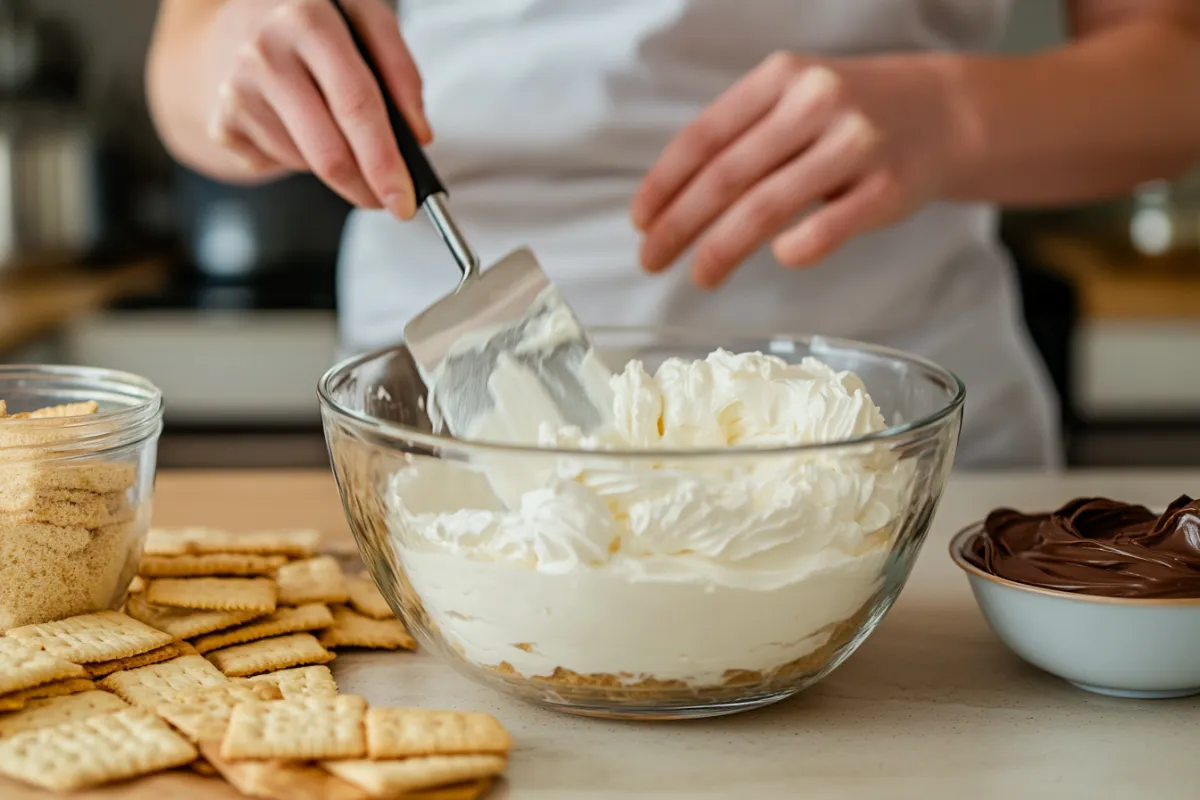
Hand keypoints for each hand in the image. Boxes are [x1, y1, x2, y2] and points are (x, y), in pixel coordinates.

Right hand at [203, 0, 429, 216]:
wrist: (238, 23)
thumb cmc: (313, 24)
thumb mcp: (363, 18)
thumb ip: (399, 69)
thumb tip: (418, 136)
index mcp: (307, 19)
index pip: (356, 104)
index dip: (384, 161)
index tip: (404, 199)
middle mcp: (264, 53)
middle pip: (328, 152)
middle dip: (365, 188)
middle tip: (388, 200)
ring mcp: (235, 90)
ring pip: (306, 163)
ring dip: (333, 163)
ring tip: (331, 126)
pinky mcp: (221, 123)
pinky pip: (279, 165)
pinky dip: (299, 158)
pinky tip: (296, 126)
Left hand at [631, 52, 965, 287]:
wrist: (942, 113)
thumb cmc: (848, 115)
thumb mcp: (792, 99)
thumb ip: (741, 136)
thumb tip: (672, 199)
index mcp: (780, 77)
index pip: (704, 137)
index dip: (664, 183)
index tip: (640, 221)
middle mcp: (815, 102)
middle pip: (727, 176)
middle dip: (679, 225)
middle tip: (652, 260)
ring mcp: (854, 144)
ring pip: (767, 206)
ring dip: (722, 249)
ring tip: (700, 276)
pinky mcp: (887, 187)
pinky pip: (826, 228)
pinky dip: (794, 249)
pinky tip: (777, 258)